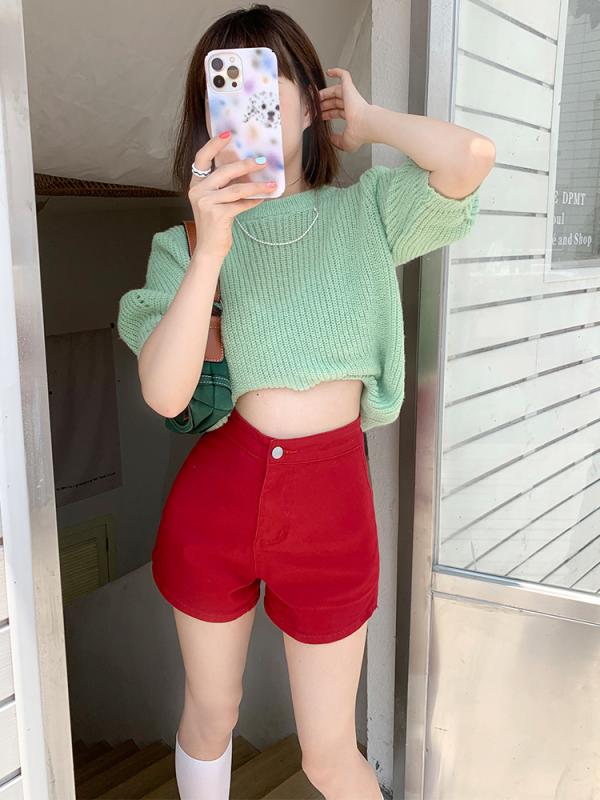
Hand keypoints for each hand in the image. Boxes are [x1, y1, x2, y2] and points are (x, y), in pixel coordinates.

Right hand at [188, 134, 277, 259]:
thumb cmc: (216, 224)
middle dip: (246, 165)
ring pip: (237, 189)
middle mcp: (197, 191)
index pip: (201, 158)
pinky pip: (240, 204)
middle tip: (262, 161)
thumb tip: (248, 167)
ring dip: (257, 186)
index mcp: (196, 184)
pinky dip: (253, 202)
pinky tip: (263, 199)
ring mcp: (206, 203)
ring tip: (271, 185)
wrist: (209, 249)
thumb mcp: (216, 200)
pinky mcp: (217, 215)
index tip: (228, 134)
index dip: (214, 144)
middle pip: (224, 171)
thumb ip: (224, 185)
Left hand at [319, 67, 371, 152]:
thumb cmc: (360, 133)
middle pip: (334, 101)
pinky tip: (329, 72)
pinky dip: (337, 72)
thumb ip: (336, 141)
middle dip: (322, 104)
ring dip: (324, 93)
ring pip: (335, 90)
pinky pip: (344, 75)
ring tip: (313, 95)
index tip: (318, 116)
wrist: (366, 124)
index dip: (326, 113)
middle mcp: (352, 105)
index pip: (337, 112)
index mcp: (352, 116)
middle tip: (312, 106)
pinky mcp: (349, 88)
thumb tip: (330, 138)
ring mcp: (351, 96)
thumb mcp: (345, 142)